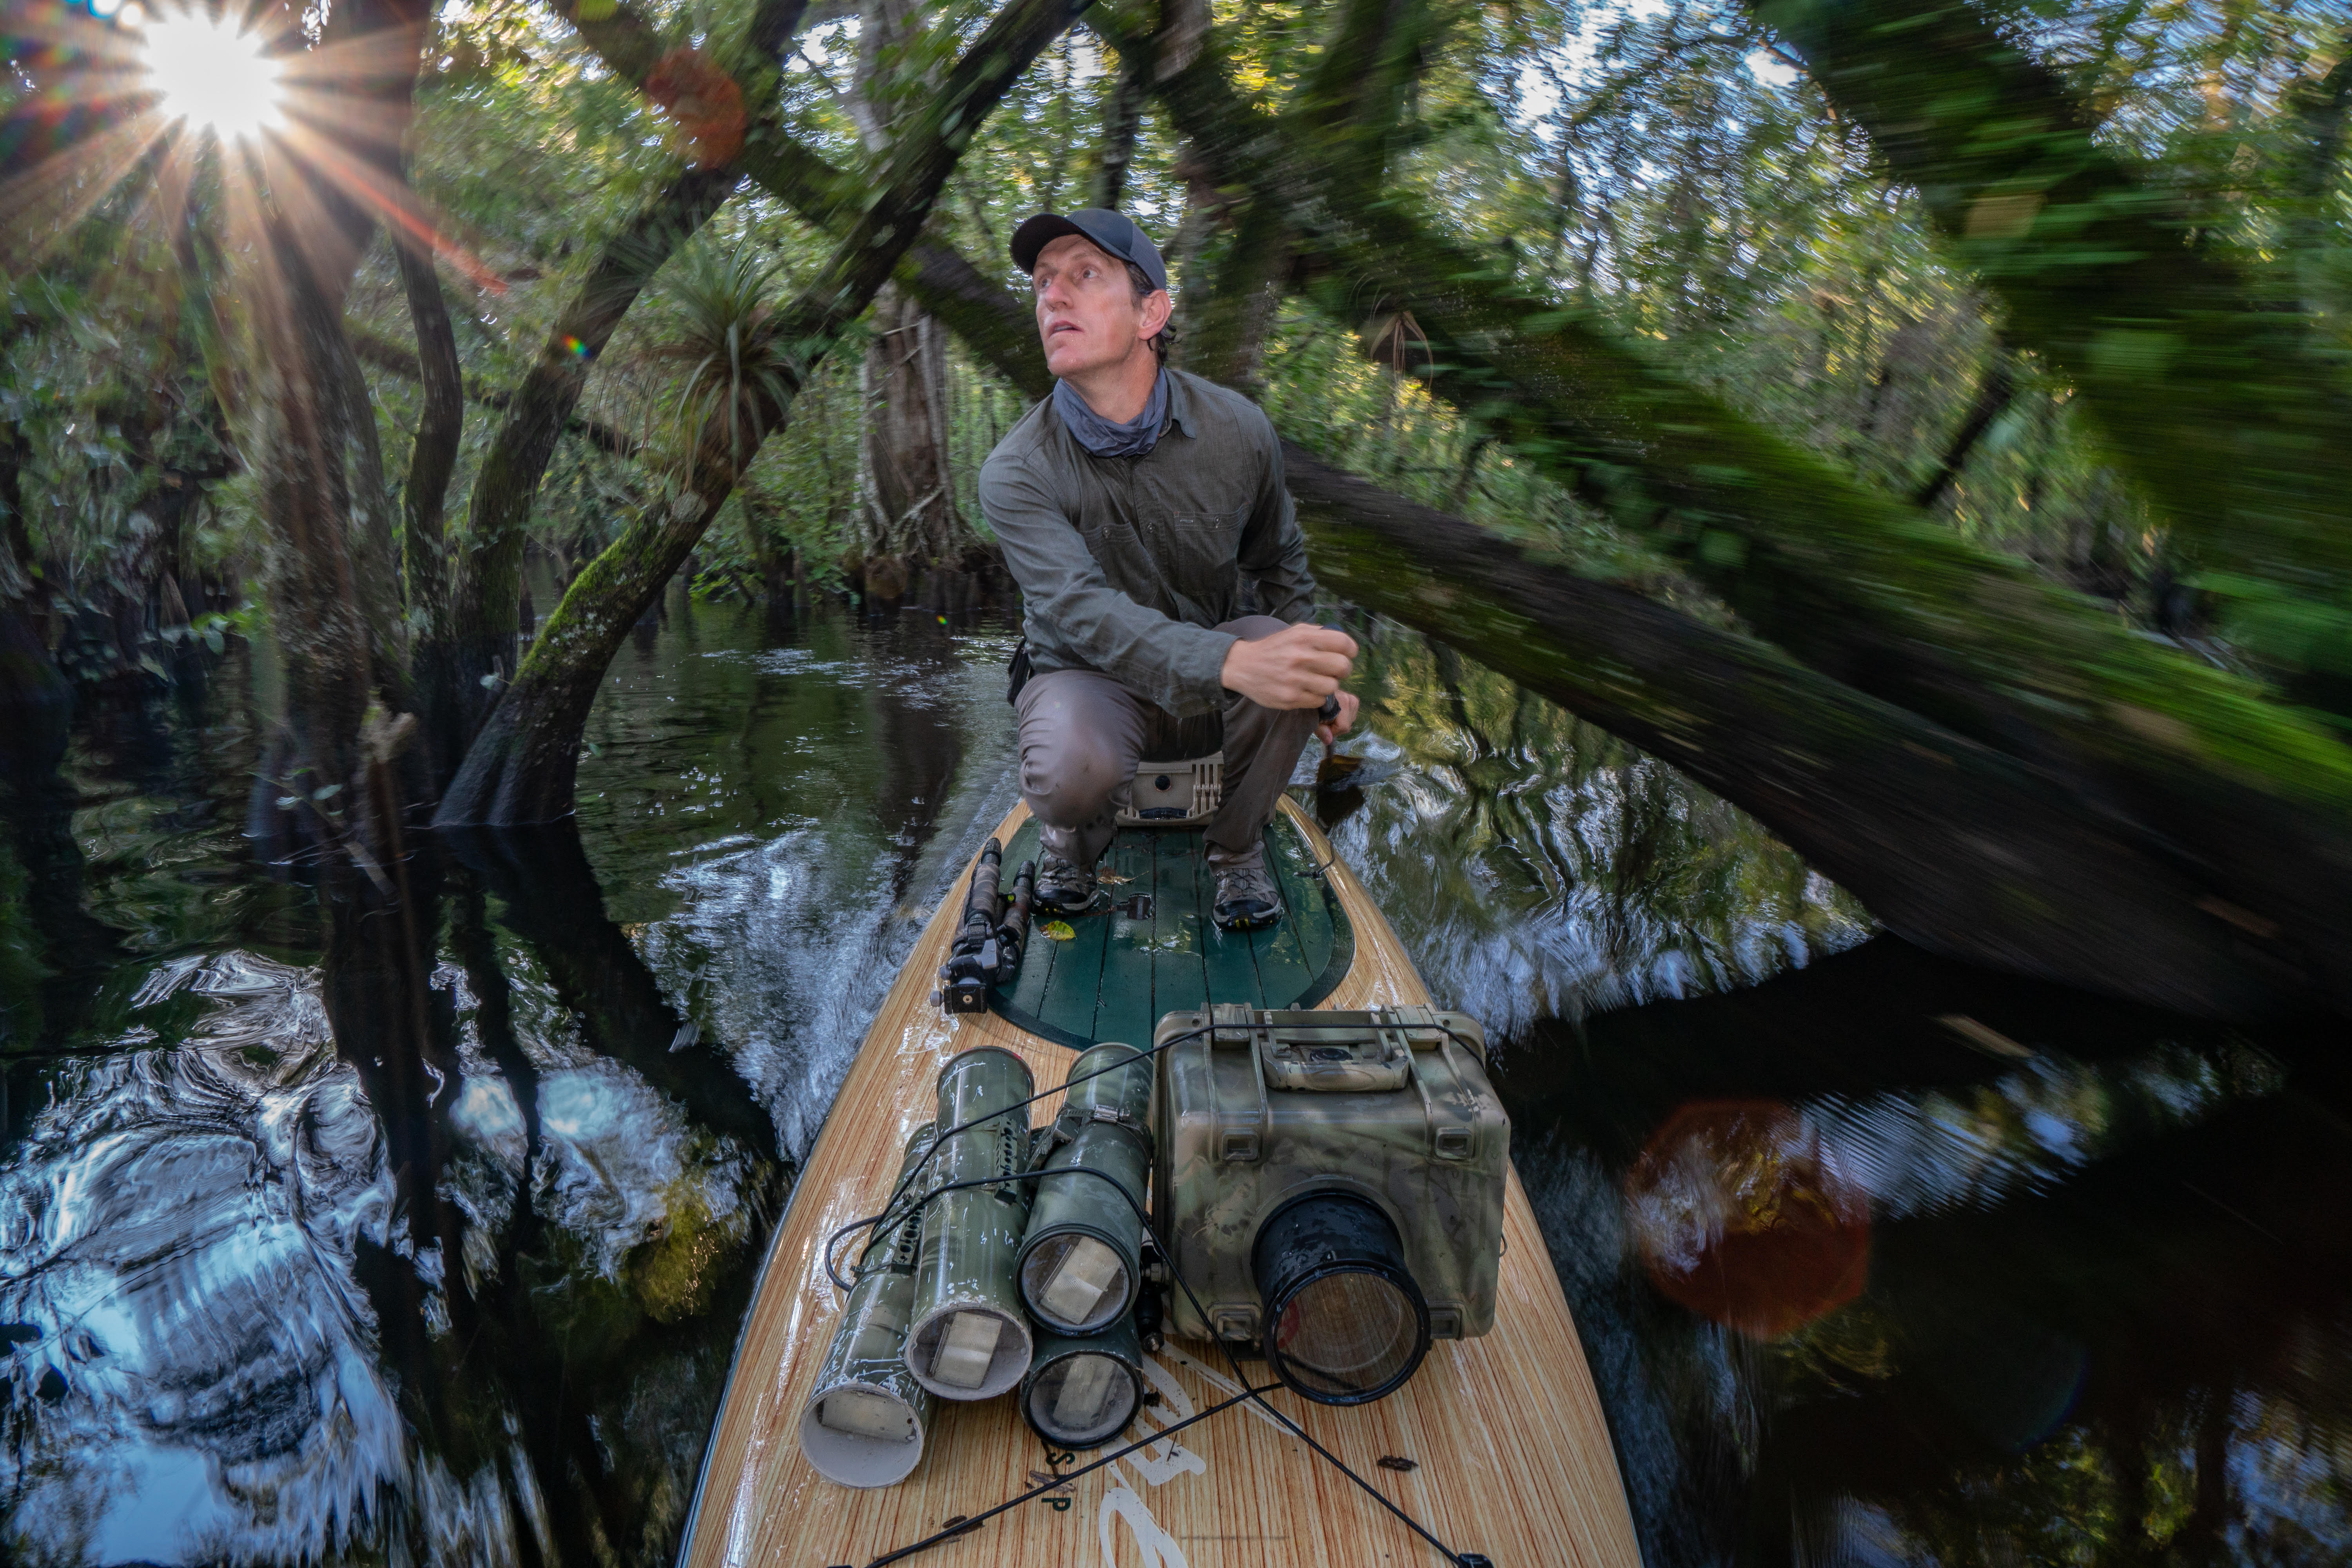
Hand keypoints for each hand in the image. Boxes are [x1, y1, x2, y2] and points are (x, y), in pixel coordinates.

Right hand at [1221, 623, 1356, 710]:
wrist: (1242, 666)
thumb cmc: (1273, 648)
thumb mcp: (1293, 632)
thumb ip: (1318, 633)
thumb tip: (1344, 642)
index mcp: (1303, 638)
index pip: (1343, 643)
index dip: (1350, 650)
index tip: (1346, 654)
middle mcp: (1300, 657)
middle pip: (1343, 667)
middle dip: (1342, 670)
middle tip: (1332, 670)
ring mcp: (1295, 680)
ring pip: (1332, 687)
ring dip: (1328, 685)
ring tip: (1317, 681)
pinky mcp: (1290, 698)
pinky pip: (1318, 701)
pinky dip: (1316, 697)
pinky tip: (1306, 690)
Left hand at [1317, 691, 1359, 747]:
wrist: (1316, 692)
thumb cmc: (1314, 705)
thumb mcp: (1314, 719)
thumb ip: (1321, 730)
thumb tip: (1329, 741)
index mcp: (1340, 702)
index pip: (1343, 726)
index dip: (1333, 731)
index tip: (1324, 727)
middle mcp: (1350, 700)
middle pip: (1347, 725)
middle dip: (1336, 728)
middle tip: (1326, 722)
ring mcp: (1353, 700)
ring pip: (1350, 722)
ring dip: (1340, 723)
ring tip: (1330, 716)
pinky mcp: (1355, 701)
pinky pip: (1352, 717)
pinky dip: (1344, 718)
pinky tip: (1336, 714)